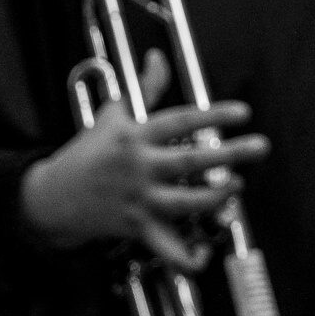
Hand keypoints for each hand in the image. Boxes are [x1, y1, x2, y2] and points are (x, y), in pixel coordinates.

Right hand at [20, 53, 267, 271]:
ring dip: (217, 196)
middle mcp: (139, 167)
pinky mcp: (138, 228)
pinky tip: (206, 253)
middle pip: (191, 161)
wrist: (54, 196)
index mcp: (134, 136)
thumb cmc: (87, 152)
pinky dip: (190, 257)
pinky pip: (169, 248)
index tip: (243, 112)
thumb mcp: (112, 114)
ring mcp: (139, 200)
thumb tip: (158, 58)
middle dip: (231, 154)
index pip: (181, 120)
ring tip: (237, 185)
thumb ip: (143, 89)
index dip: (214, 114)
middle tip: (260, 146)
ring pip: (187, 202)